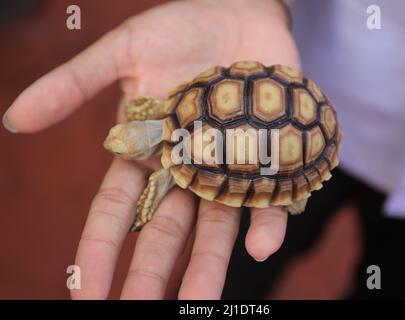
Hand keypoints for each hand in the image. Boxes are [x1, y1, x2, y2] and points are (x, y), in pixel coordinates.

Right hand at [5, 0, 300, 298]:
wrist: (239, 11)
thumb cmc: (181, 28)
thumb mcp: (124, 51)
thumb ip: (76, 84)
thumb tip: (15, 118)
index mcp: (147, 151)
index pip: (117, 209)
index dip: (101, 250)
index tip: (87, 292)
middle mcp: (186, 169)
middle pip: (166, 230)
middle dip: (153, 273)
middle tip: (140, 311)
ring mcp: (228, 167)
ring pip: (215, 227)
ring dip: (209, 266)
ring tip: (199, 303)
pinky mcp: (268, 157)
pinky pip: (267, 197)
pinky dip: (265, 221)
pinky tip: (260, 247)